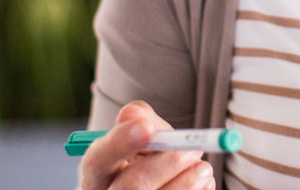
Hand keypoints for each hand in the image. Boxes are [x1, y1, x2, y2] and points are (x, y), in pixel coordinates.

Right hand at [79, 101, 213, 189]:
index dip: (119, 143)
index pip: (98, 160)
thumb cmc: (147, 158)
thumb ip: (140, 119)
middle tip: (194, 151)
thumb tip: (135, 116)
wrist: (160, 185)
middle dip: (169, 164)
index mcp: (97, 174)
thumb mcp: (140, 135)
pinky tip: (201, 184)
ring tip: (203, 168)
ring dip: (189, 182)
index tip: (145, 127)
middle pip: (133, 186)